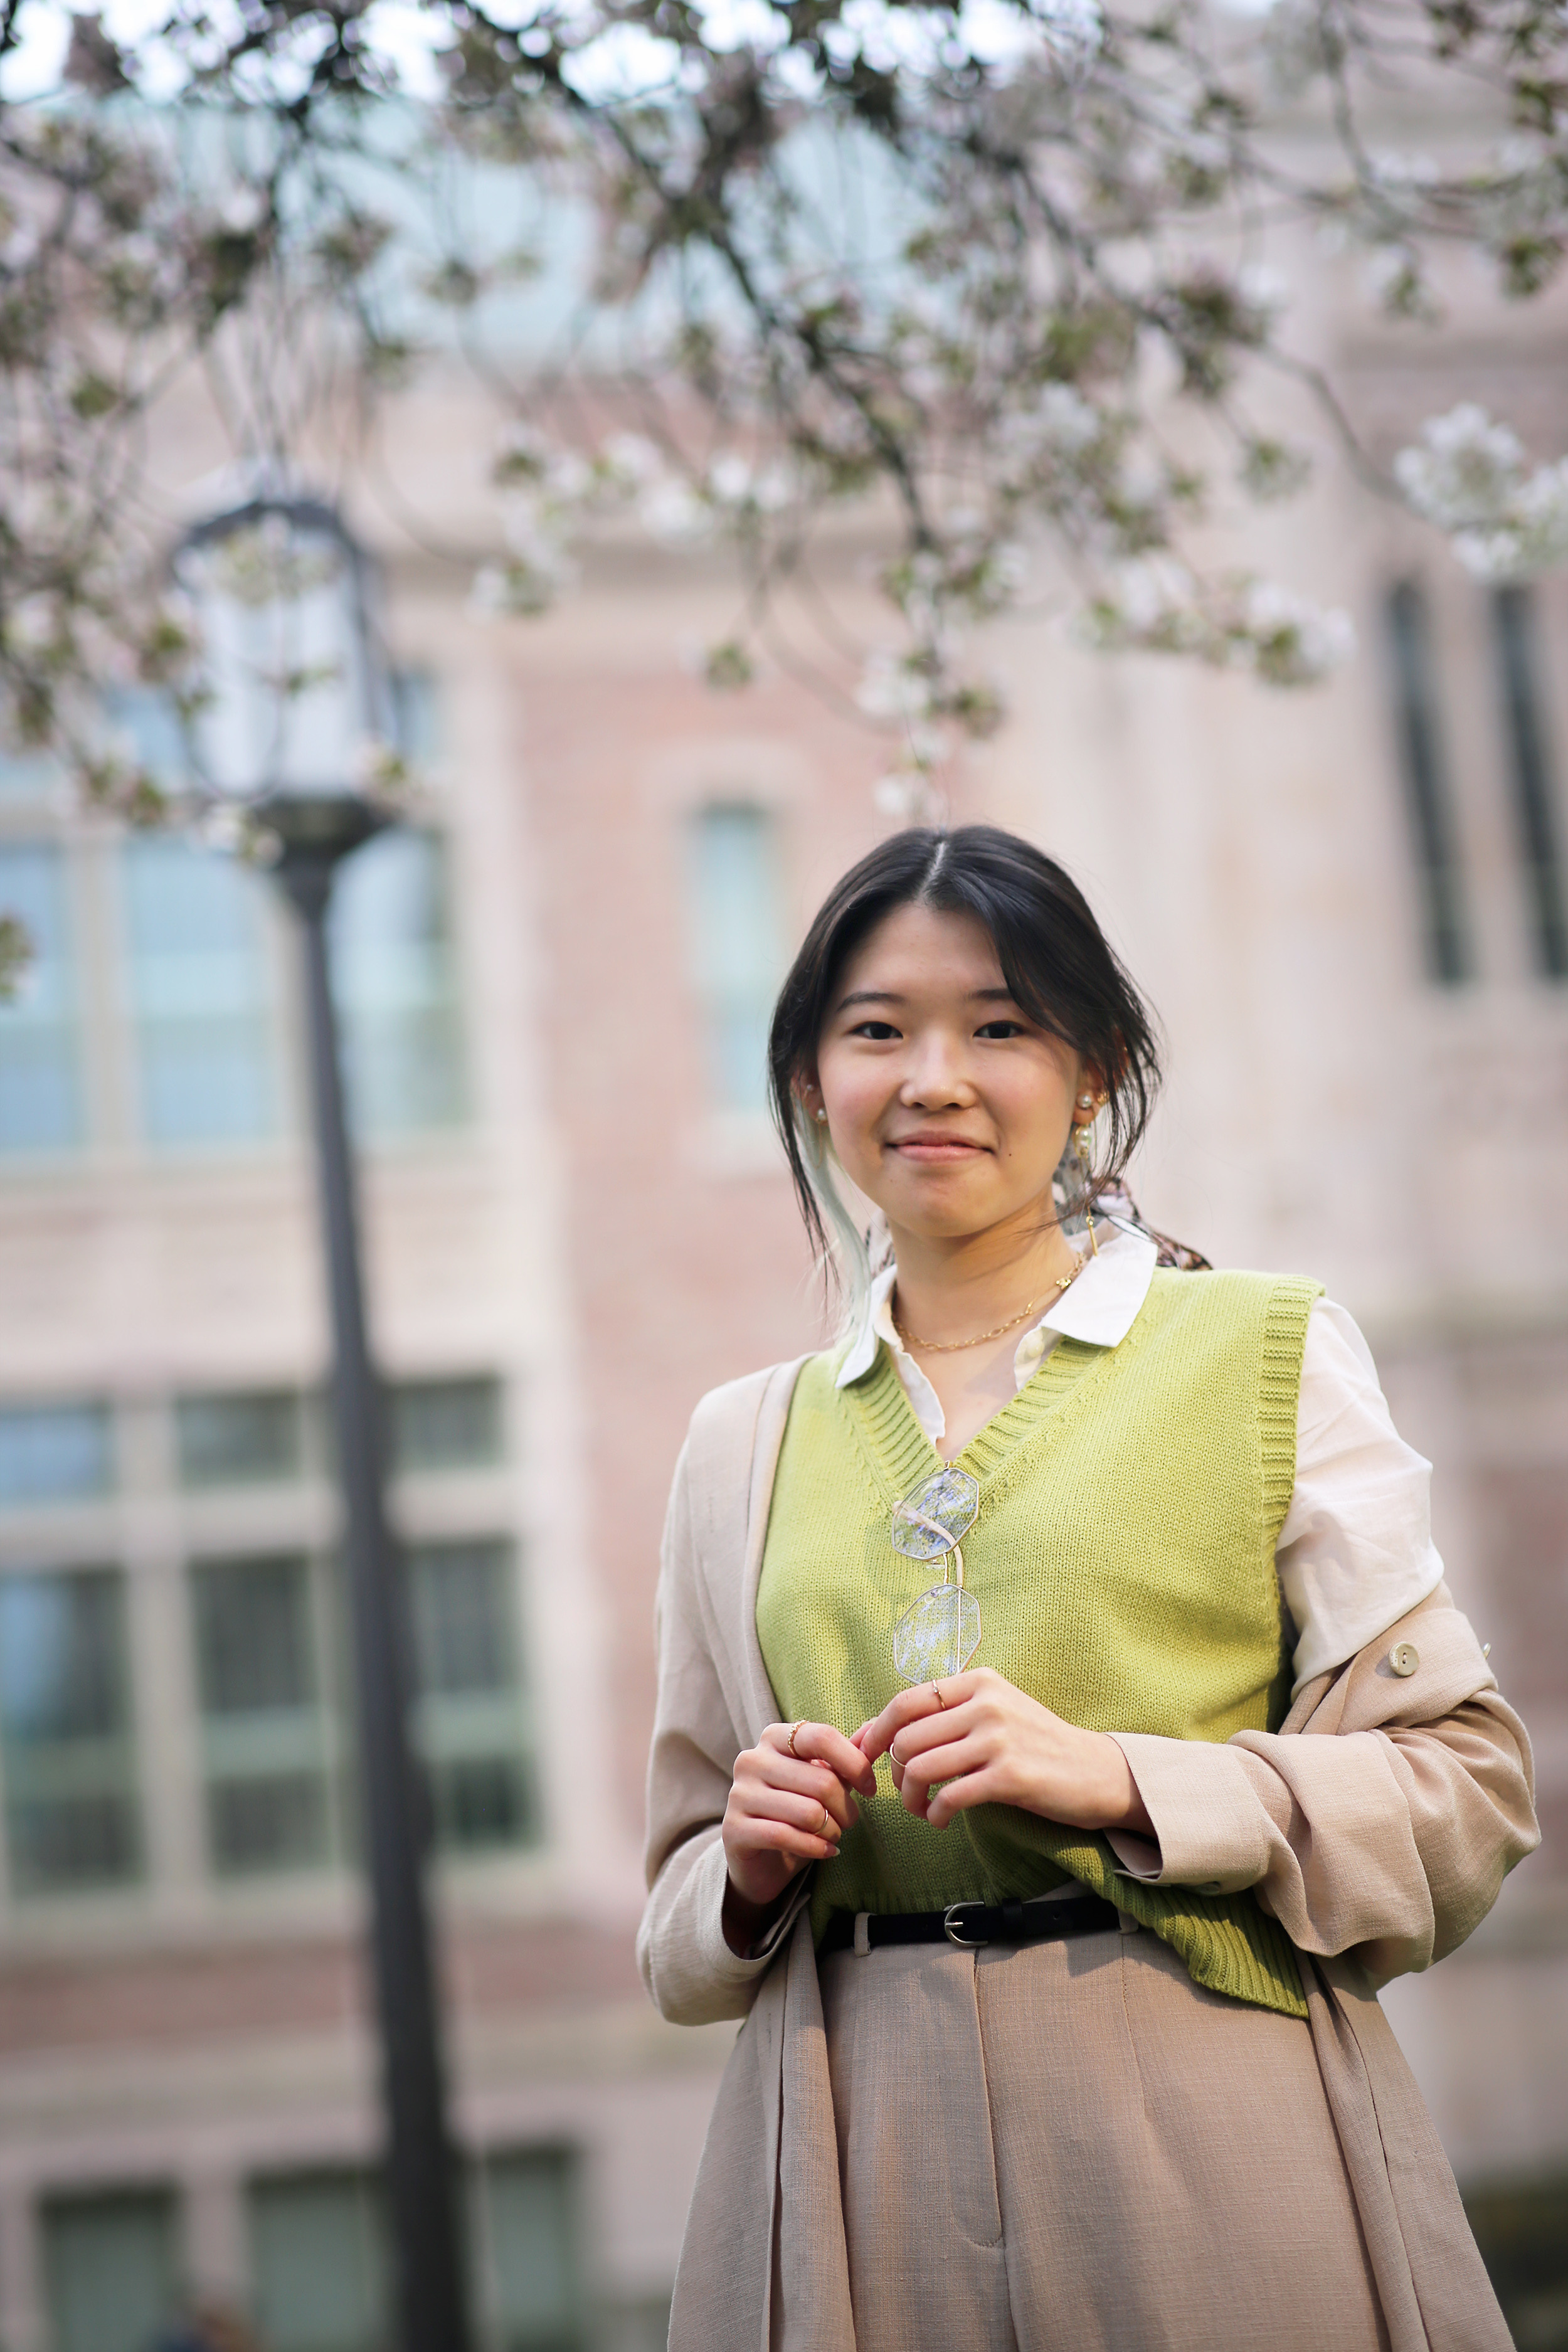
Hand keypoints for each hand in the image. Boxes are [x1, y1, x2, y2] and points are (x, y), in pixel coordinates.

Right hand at [722, 1721, 877, 1942]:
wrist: (760, 1858)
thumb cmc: (797, 1810)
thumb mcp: (822, 1778)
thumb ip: (846, 1754)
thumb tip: (874, 1726)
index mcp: (774, 1738)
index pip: (822, 1737)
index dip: (855, 1764)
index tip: (870, 1788)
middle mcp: (752, 1759)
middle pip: (822, 1781)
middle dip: (846, 1808)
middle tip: (848, 1821)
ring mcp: (739, 1794)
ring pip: (808, 1812)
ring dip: (832, 1830)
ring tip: (833, 1835)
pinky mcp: (734, 1829)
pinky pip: (787, 1836)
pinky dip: (816, 1848)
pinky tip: (826, 1851)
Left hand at [853, 1669, 1153, 1836]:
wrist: (1097, 1772)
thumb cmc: (1035, 1744)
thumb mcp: (991, 1713)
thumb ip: (939, 1716)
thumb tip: (869, 1732)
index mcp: (978, 1681)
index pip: (905, 1702)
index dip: (876, 1732)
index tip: (867, 1757)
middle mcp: (986, 1703)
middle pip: (908, 1738)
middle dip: (894, 1772)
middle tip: (904, 1791)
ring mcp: (999, 1738)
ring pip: (921, 1767)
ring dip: (910, 1797)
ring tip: (921, 1809)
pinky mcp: (1010, 1776)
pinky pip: (949, 1796)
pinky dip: (935, 1814)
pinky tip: (941, 1820)